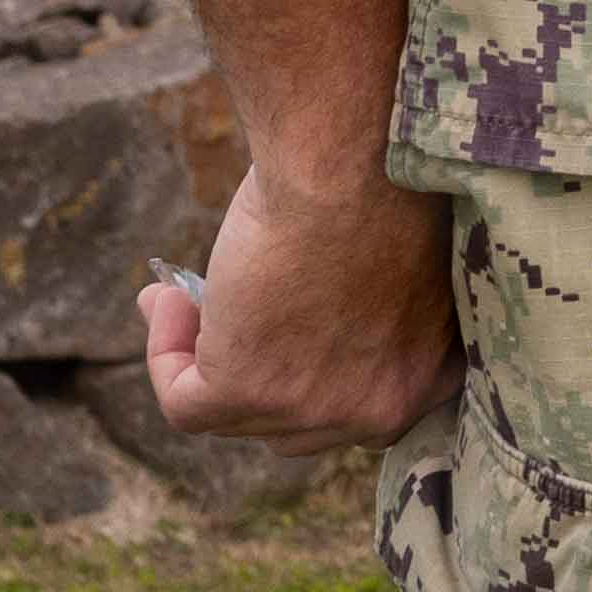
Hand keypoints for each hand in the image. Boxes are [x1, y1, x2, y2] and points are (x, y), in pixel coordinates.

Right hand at [148, 142, 457, 452]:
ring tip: (180, 298)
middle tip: (217, 320)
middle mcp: (376, 413)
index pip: (354, 412)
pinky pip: (186, 405)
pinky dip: (167, 356)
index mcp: (424, 383)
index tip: (276, 333)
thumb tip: (280, 331)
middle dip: (251, 373)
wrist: (353, 166)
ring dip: (200, 358)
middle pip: (292, 425)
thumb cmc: (384, 190)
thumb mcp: (390, 276)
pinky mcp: (247, 391)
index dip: (306, 373)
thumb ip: (358, 322)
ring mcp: (311, 408)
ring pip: (235, 415)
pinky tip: (167, 304)